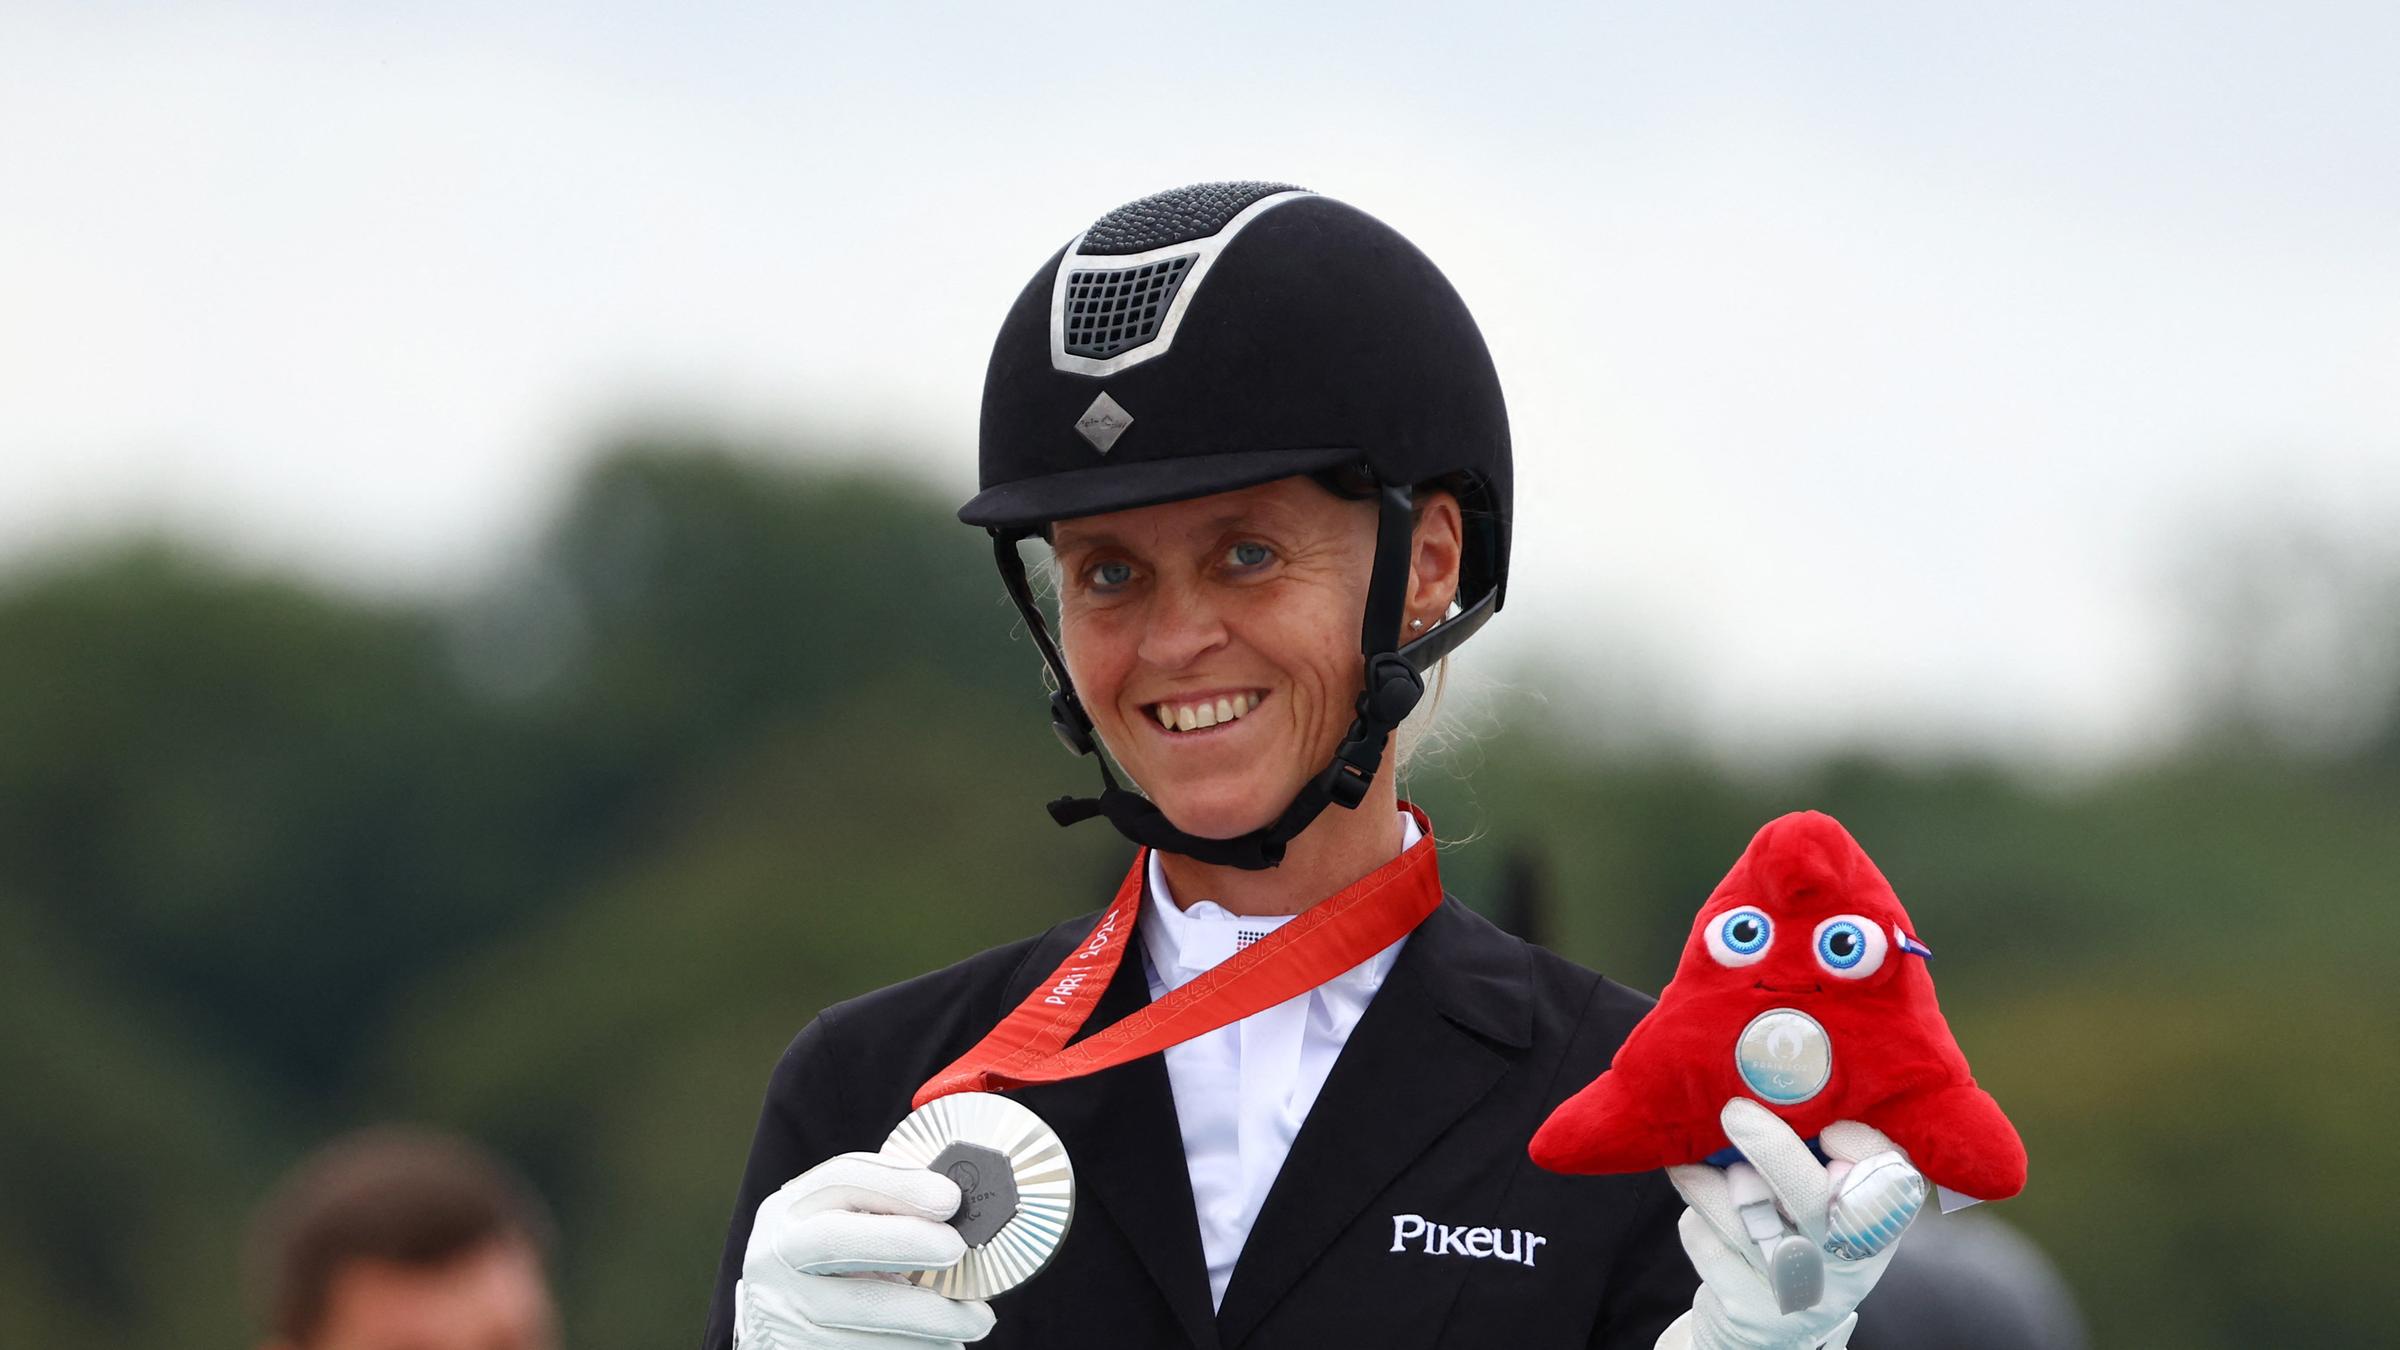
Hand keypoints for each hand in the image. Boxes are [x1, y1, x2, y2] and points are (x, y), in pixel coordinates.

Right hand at [735, 1151, 997, 1349]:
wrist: (788, 1319)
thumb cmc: (836, 1262)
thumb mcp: (846, 1224)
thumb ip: (888, 1208)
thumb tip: (959, 1204)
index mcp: (793, 1207)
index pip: (841, 1178)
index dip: (898, 1184)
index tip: (951, 1199)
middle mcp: (776, 1253)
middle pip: (834, 1239)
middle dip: (904, 1241)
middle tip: (956, 1249)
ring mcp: (783, 1306)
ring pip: (860, 1308)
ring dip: (929, 1316)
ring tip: (976, 1319)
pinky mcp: (798, 1348)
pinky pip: (864, 1349)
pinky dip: (913, 1346)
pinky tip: (945, 1343)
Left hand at [1653, 1100, 1924, 1349]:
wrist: (1769, 1323)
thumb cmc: (1797, 1234)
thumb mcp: (1823, 1198)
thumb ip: (1812, 1151)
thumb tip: (1764, 1083)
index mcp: (1879, 1223)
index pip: (1892, 1181)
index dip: (1863, 1149)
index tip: (1829, 1128)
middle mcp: (1848, 1261)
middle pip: (1814, 1200)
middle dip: (1771, 1149)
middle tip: (1734, 1111)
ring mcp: (1799, 1292)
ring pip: (1743, 1217)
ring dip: (1710, 1182)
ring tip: (1699, 1164)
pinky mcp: (1748, 1308)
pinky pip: (1705, 1240)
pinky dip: (1694, 1216)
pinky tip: (1701, 1206)